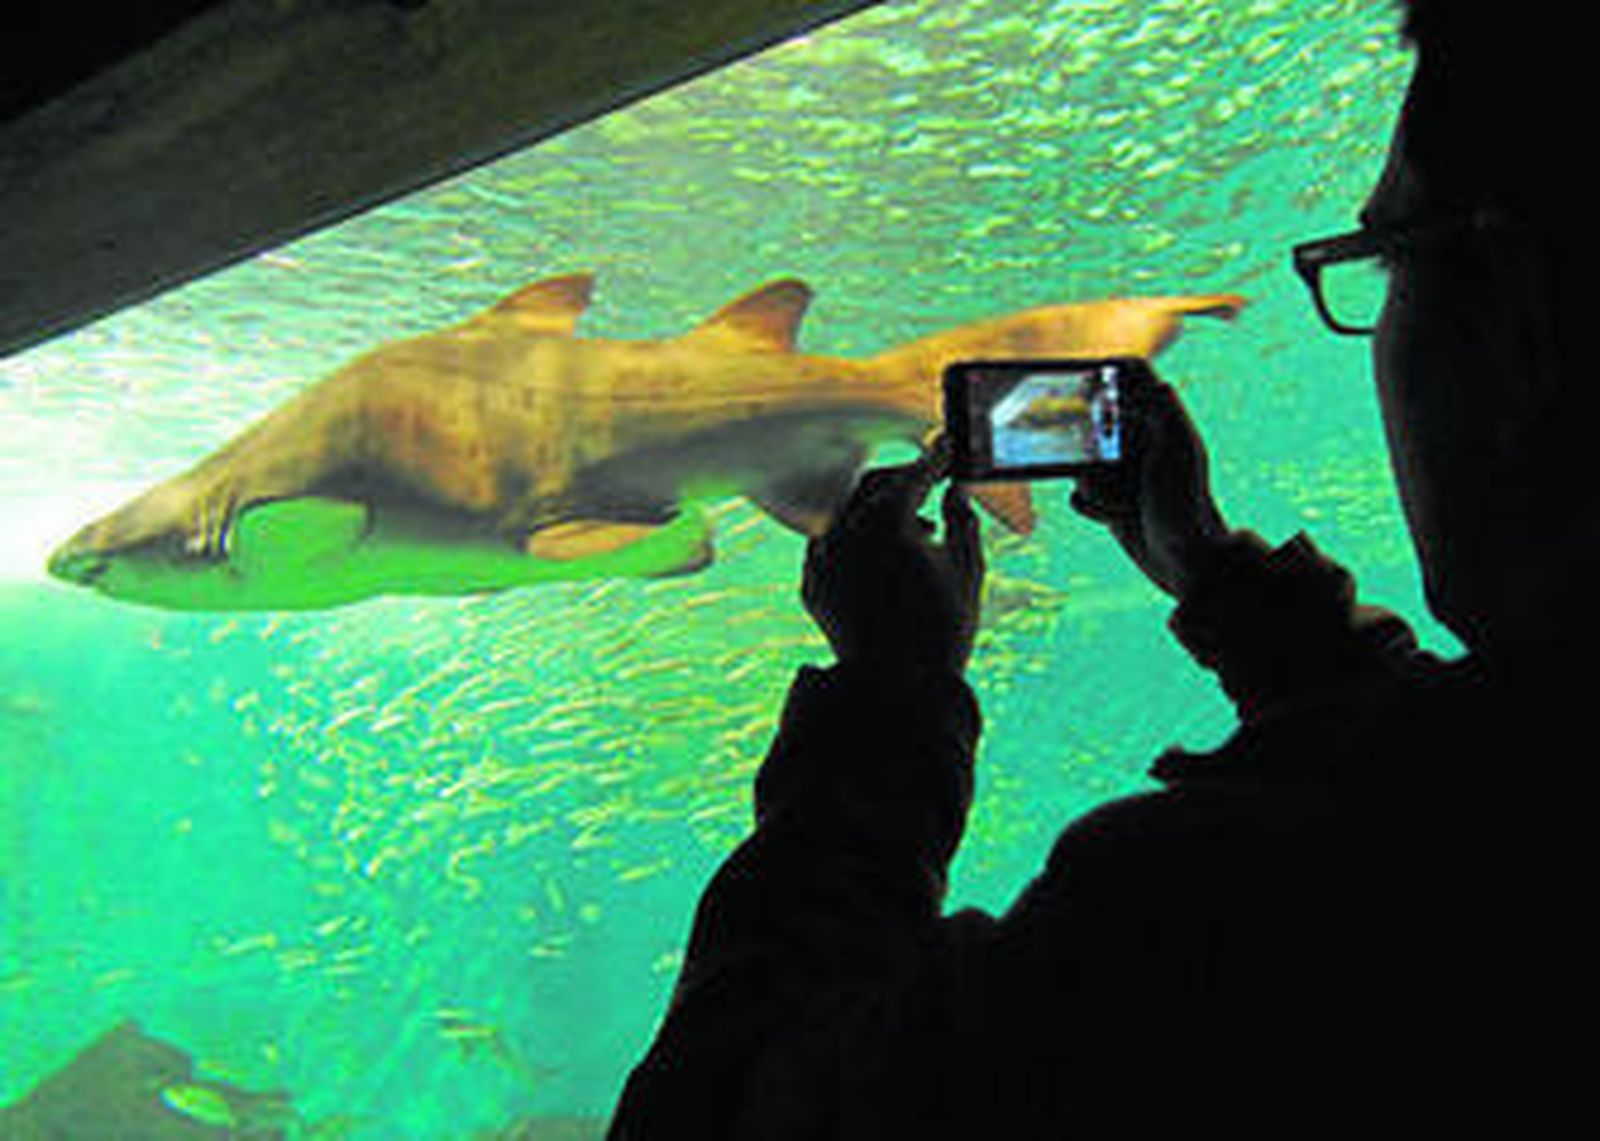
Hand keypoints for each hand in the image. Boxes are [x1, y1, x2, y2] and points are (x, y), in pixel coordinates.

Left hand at [803, 458, 983, 674]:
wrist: (898, 690)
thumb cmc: (942, 629)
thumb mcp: (968, 568)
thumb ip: (962, 519)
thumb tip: (955, 492)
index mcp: (885, 519)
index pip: (914, 474)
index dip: (936, 459)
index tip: (948, 447)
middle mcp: (845, 531)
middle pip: (876, 487)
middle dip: (906, 482)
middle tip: (934, 484)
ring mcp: (822, 559)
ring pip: (850, 516)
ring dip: (882, 513)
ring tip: (919, 532)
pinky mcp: (812, 586)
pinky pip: (833, 548)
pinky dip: (858, 543)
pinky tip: (886, 560)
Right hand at [1071, 379, 1228, 596]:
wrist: (1185, 560)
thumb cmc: (1186, 502)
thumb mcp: (1180, 451)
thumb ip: (1167, 414)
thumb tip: (1157, 381)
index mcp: (1158, 421)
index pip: (1129, 377)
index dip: (1105, 372)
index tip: (1082, 381)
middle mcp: (1138, 441)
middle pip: (1092, 418)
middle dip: (1087, 441)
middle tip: (1099, 458)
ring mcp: (1121, 472)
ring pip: (1080, 461)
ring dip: (1092, 483)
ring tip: (1119, 501)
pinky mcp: (1108, 500)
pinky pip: (1078, 493)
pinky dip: (1091, 505)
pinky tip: (1113, 516)